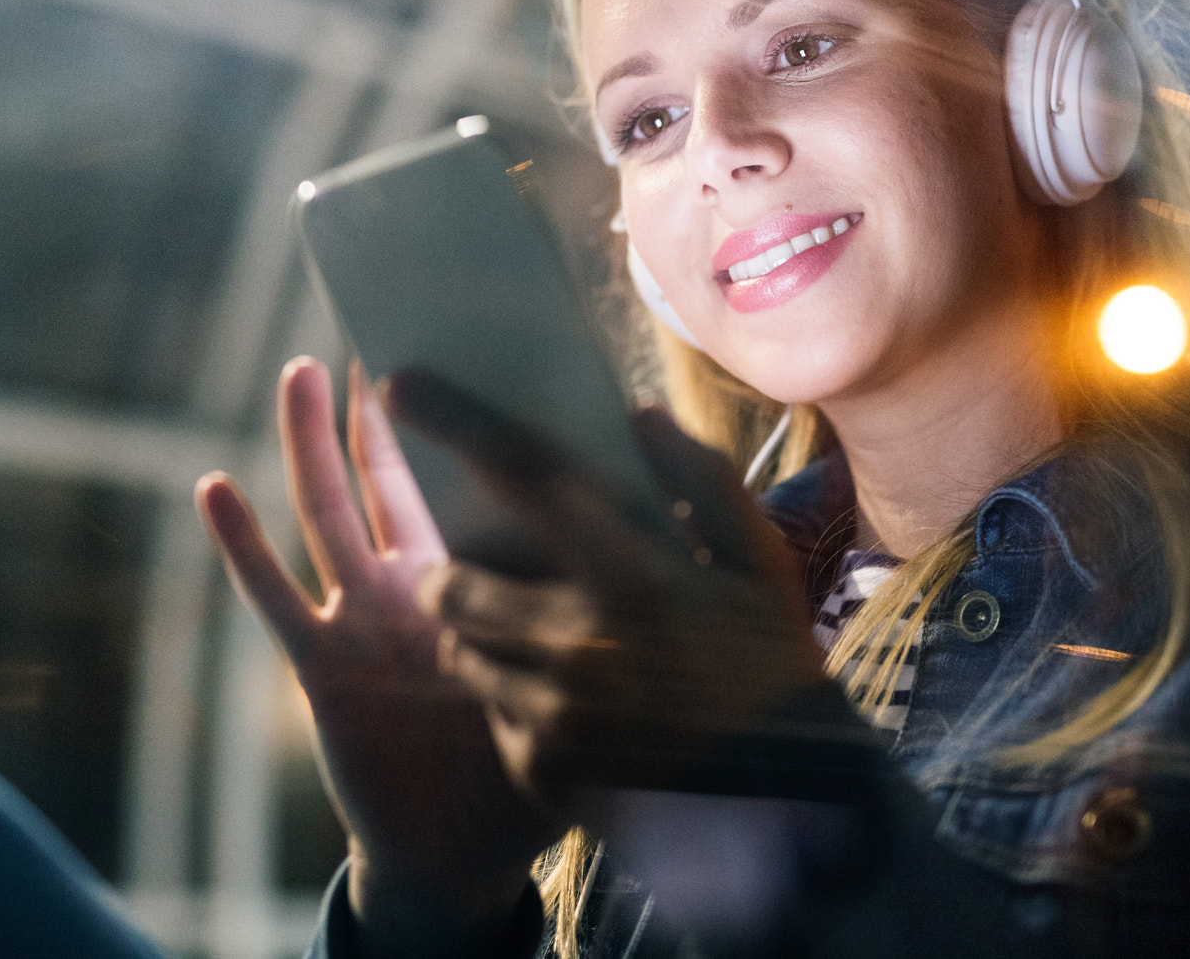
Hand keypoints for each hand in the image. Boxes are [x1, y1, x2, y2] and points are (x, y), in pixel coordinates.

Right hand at [197, 359, 557, 943]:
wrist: (469, 852)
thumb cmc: (532, 764)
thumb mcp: (588, 672)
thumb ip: (607, 603)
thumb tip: (663, 523)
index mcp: (471, 577)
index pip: (462, 480)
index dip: (466, 418)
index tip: (470, 349)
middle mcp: (407, 585)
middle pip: (386, 476)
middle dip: (380, 409)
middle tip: (380, 328)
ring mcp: (360, 619)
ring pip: (329, 512)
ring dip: (311, 443)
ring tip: (302, 373)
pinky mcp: (322, 666)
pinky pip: (276, 598)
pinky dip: (242, 545)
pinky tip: (215, 489)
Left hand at [388, 373, 835, 821]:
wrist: (790, 806)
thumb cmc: (774, 666)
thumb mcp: (760, 563)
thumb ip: (703, 480)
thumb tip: (639, 416)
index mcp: (633, 575)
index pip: (523, 476)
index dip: (456, 423)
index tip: (399, 383)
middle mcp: (577, 643)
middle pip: (450, 585)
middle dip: (446, 574)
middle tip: (469, 569)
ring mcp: (553, 713)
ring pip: (460, 653)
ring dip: (475, 636)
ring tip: (524, 638)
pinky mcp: (540, 768)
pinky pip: (492, 713)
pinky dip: (513, 699)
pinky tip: (567, 705)